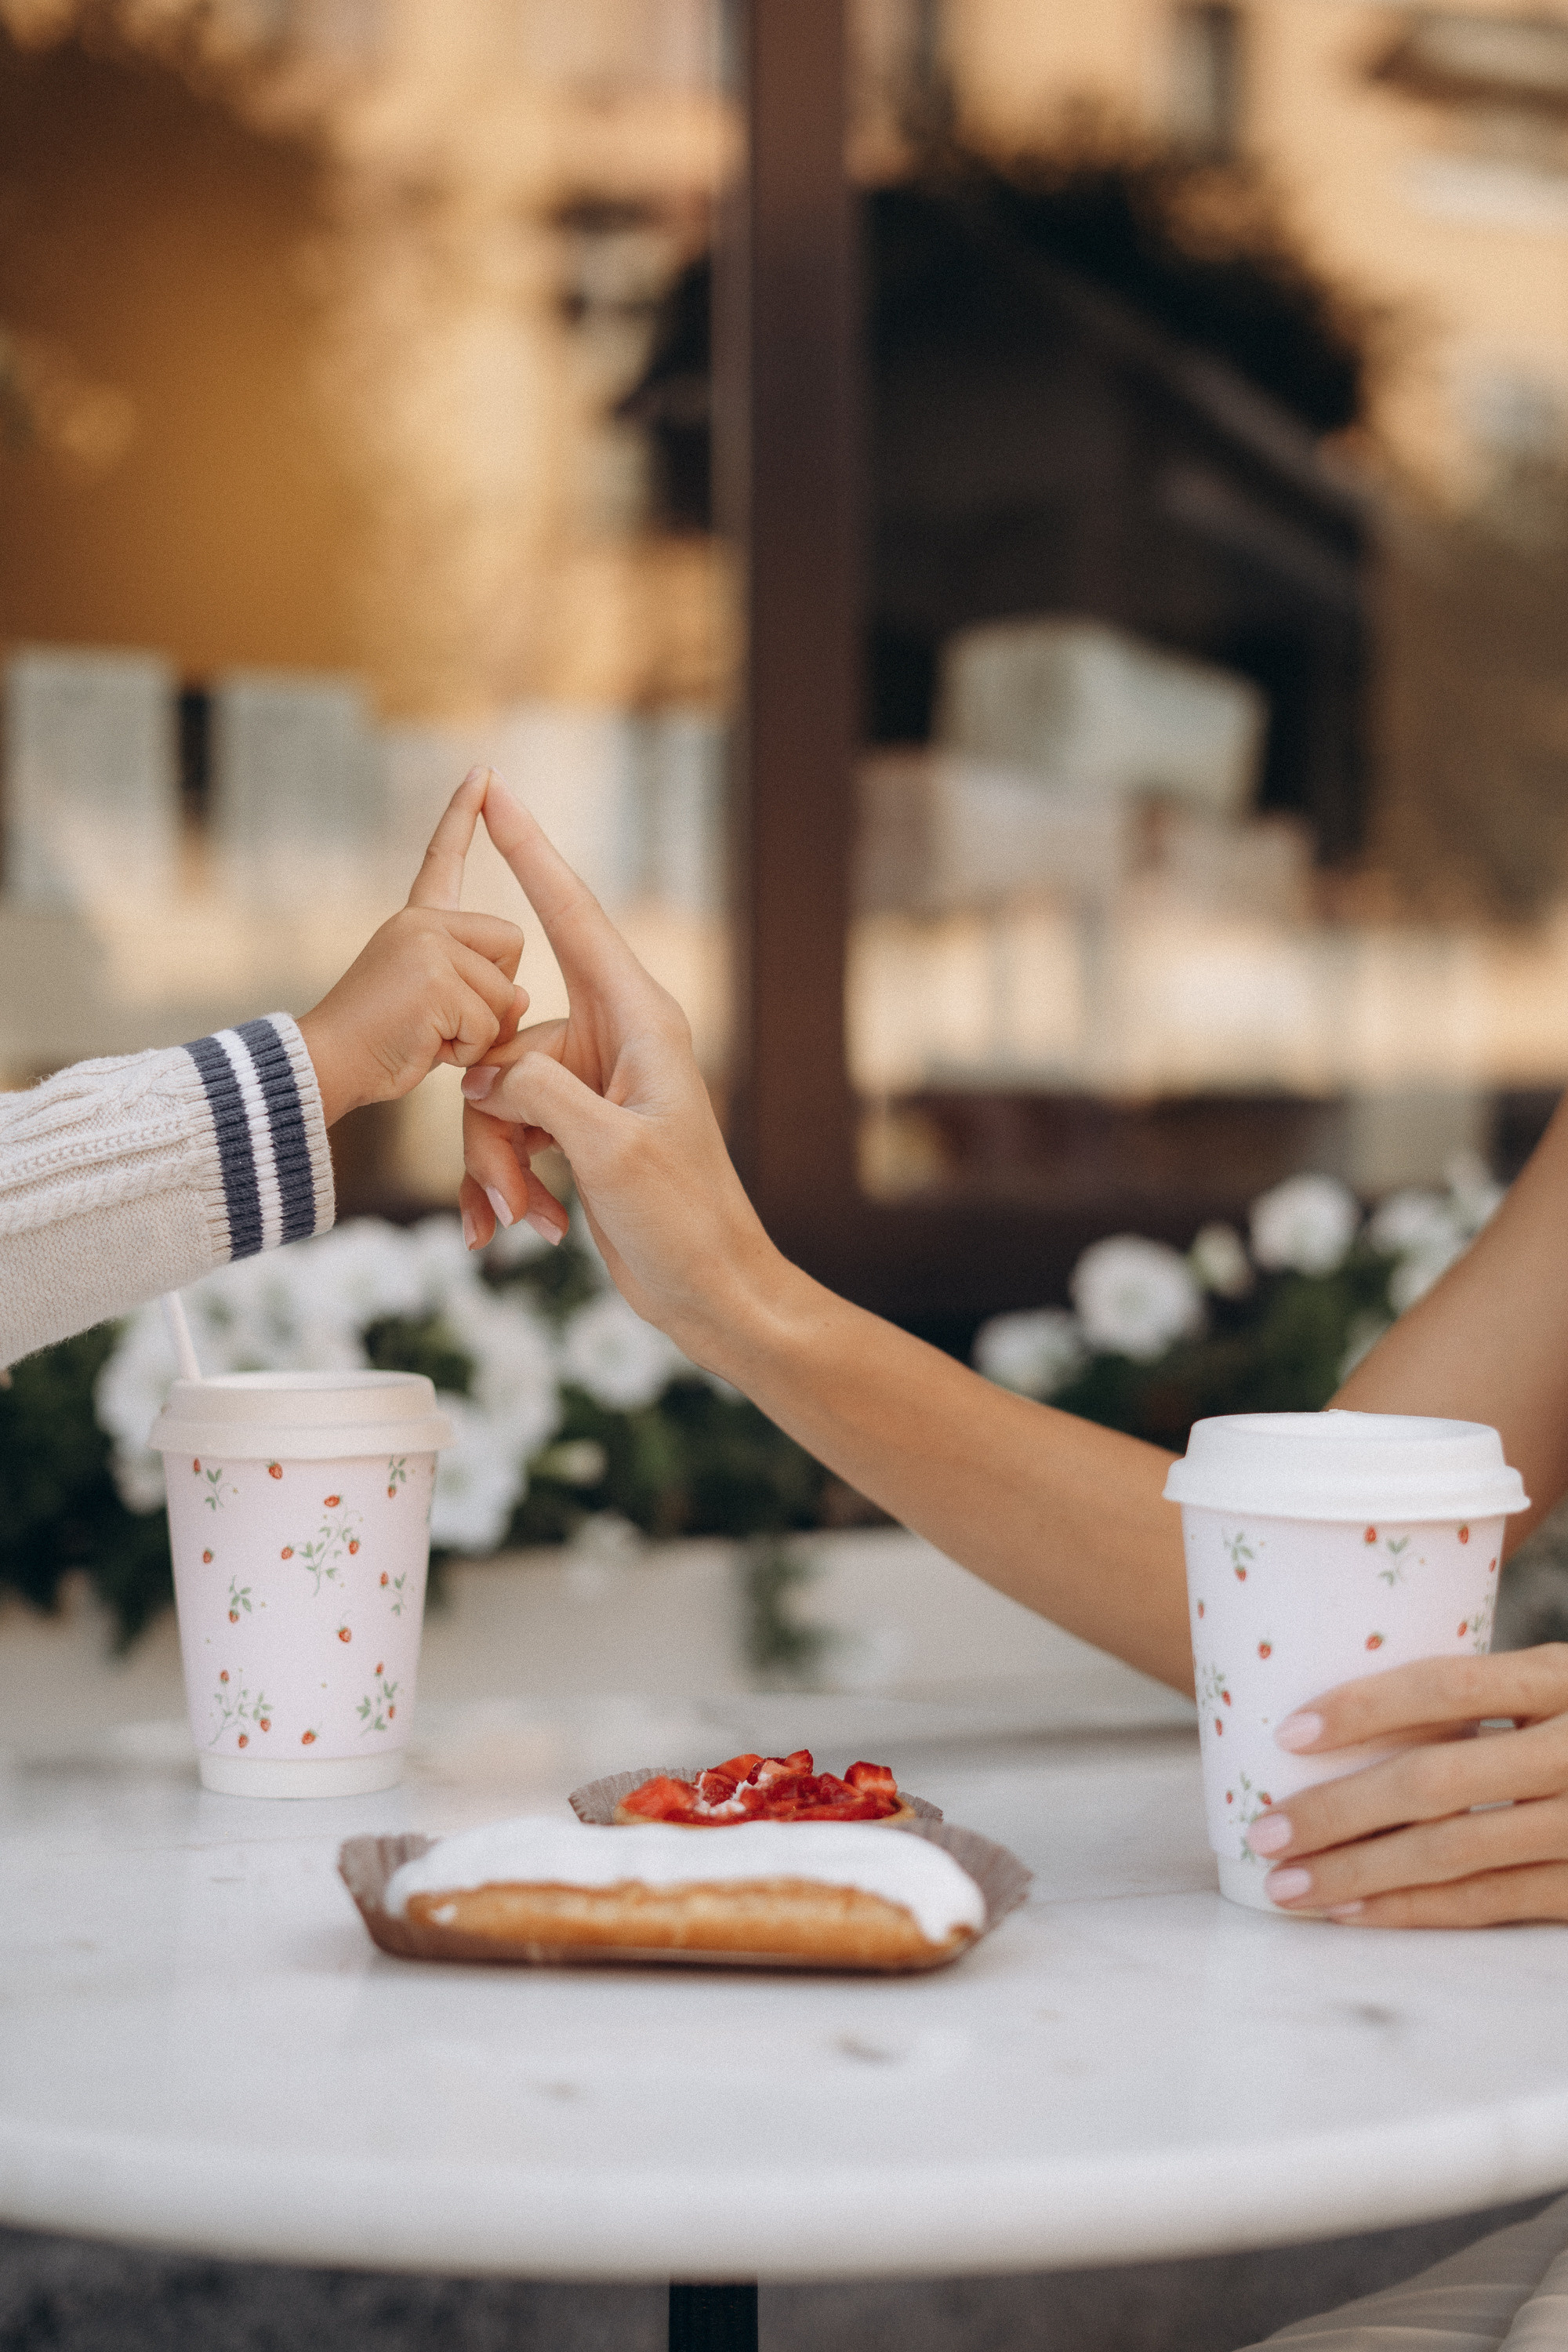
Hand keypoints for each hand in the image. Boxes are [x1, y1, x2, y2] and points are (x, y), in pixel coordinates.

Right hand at [297, 770, 526, 1127]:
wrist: (323, 1068)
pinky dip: (466, 1049)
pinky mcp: (434, 977)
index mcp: (417, 921)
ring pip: (505, 990)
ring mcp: (427, 945)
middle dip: (494, 994)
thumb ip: (471, 983)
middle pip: (511, 944)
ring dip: (479, 1031)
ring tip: (427, 1037)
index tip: (482, 772)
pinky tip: (425, 1048)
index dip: (463, 816)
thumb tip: (519, 996)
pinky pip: (488, 1020)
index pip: (443, 860)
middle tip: (439, 1020)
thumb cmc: (379, 1047)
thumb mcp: (428, 1001)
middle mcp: (422, 922)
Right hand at [455, 779, 780, 1354]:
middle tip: (510, 1192)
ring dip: (496, 1162)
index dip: (529, 849)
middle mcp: (616, 1038)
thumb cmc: (685, 1221)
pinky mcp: (576, 1124)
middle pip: (506, 1038)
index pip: (572, 914)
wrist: (712, 1291)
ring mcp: (593, 1083)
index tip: (495, 788)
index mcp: (641, 1019)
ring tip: (526, 1219)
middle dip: (488, 1119)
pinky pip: (507, 1129)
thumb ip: (541, 1094)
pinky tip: (522, 1229)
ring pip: (496, 1094)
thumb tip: (484, 1068)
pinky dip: (504, 1180)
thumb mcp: (612, 1153)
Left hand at [1245, 1647, 1567, 1925]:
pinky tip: (1354, 1912)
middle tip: (1267, 1831)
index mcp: (1566, 1678)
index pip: (1450, 1686)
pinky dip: (1413, 1909)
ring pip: (1455, 1851)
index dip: (1366, 1707)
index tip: (1290, 1731)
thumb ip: (1487, 1698)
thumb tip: (1347, 1714)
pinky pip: (1490, 1903)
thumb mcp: (1560, 1687)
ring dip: (1359, 1872)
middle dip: (1340, 1810)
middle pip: (1439, 1780)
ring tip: (1287, 1884)